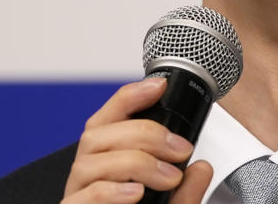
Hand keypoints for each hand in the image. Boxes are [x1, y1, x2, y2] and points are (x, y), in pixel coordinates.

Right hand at [61, 77, 212, 202]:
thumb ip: (186, 193)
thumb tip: (201, 168)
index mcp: (106, 164)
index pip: (109, 119)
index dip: (130, 96)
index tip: (159, 84)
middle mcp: (86, 176)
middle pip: (99, 133)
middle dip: (145, 133)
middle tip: (179, 150)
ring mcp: (76, 196)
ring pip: (92, 159)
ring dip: (136, 160)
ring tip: (166, 177)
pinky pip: (85, 196)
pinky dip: (113, 191)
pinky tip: (136, 193)